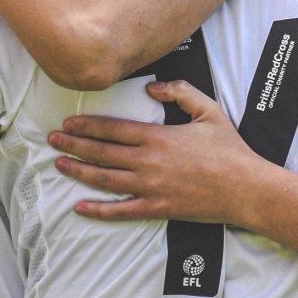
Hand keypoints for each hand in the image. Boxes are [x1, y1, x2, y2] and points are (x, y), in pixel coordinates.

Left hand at [49, 80, 271, 222]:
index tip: (69, 122)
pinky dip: (99, 210)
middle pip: (101, 152)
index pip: (113, 129)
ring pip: (105, 179)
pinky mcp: (157, 207)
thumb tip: (152, 86)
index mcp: (158, 137)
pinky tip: (80, 207)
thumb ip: (180, 92)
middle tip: (52, 139)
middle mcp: (148, 161)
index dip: (87, 125)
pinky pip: (122, 210)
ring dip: (79, 171)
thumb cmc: (229, 149)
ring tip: (59, 164)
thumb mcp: (208, 110)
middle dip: (73, 145)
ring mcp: (151, 186)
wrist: (245, 188)